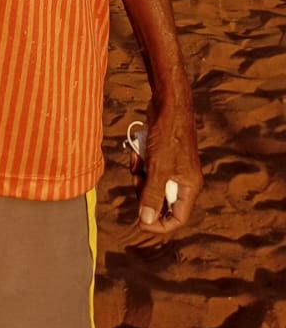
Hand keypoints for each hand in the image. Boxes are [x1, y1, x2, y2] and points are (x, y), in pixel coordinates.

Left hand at [133, 99, 202, 235]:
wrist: (168, 104)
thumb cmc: (168, 134)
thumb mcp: (159, 168)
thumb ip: (152, 195)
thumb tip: (146, 221)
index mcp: (189, 187)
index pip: (177, 218)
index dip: (159, 224)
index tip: (140, 221)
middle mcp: (183, 180)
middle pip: (161, 202)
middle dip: (144, 192)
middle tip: (137, 178)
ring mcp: (173, 167)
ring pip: (151, 185)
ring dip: (140, 175)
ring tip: (138, 159)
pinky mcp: (163, 156)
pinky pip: (148, 170)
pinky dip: (140, 162)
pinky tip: (137, 150)